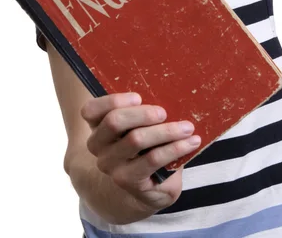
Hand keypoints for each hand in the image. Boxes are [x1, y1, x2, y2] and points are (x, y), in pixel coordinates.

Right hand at [81, 92, 200, 212]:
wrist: (149, 188)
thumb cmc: (147, 146)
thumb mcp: (140, 126)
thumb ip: (144, 111)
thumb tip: (170, 93)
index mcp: (97, 125)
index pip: (90, 110)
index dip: (112, 101)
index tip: (138, 97)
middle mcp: (97, 145)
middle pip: (114, 121)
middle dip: (142, 113)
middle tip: (164, 112)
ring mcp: (110, 165)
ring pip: (135, 139)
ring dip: (166, 130)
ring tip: (187, 127)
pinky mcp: (128, 180)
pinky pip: (152, 159)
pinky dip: (175, 148)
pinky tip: (191, 142)